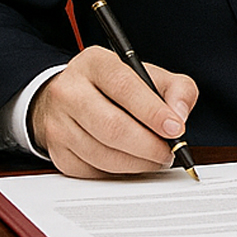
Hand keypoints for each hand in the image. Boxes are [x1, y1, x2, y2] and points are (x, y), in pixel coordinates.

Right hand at [30, 46, 198, 178]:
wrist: (72, 97)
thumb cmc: (118, 87)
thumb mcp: (150, 75)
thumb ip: (177, 89)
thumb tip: (180, 116)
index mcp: (95, 64)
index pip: (124, 87)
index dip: (153, 112)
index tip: (176, 129)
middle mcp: (69, 91)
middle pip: (112, 127)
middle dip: (149, 145)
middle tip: (168, 151)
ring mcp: (58, 123)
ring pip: (103, 154)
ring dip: (137, 163)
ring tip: (155, 157)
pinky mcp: (57, 151)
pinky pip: (93, 171)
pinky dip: (119, 172)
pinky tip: (131, 161)